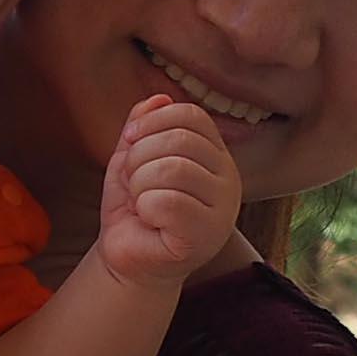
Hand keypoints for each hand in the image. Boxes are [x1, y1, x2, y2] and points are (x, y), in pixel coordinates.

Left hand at [95, 95, 242, 286]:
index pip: (191, 115)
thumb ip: (145, 126)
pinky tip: (149, 221)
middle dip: (139, 157)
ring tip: (141, 203)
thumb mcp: (133, 157)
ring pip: (173, 169)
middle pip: (179, 140)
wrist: (127, 257)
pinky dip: (144, 207)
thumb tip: (159, 98)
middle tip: (133, 183)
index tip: (130, 142)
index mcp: (216, 156)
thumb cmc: (135, 207)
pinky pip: (167, 202)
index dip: (152, 122)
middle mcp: (229, 180)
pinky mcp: (206, 236)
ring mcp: (223, 210)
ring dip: (139, 184)